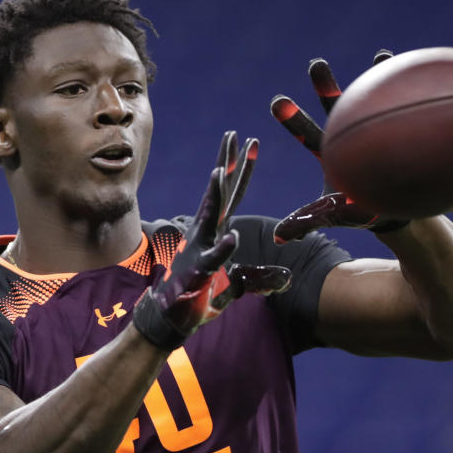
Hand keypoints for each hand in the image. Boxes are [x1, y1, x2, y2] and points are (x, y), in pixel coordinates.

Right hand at [132, 131, 291, 348]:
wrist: (168, 317)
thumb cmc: (198, 297)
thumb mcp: (231, 284)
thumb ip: (252, 278)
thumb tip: (284, 281)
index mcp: (214, 230)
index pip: (232, 193)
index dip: (241, 168)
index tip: (249, 142)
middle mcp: (206, 233)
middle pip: (221, 193)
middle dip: (228, 164)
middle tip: (234, 135)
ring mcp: (200, 250)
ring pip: (211, 217)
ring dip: (215, 193)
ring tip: (221, 169)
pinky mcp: (198, 274)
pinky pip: (213, 259)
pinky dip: (223, 248)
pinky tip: (233, 237)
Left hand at [270, 50, 409, 242]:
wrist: (396, 210)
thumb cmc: (362, 211)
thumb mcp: (333, 216)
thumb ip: (306, 221)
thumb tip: (277, 236)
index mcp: (330, 152)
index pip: (307, 133)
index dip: (292, 119)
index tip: (278, 100)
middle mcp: (351, 135)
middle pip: (336, 107)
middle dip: (327, 85)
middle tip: (317, 63)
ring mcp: (378, 131)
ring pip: (376, 101)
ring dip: (378, 78)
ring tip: (382, 57)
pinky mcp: (403, 133)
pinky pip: (409, 112)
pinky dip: (416, 96)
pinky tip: (429, 80)